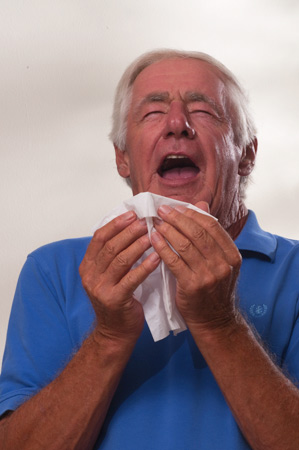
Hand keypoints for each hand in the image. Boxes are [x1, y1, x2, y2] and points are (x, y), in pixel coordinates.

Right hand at [79, 211, 159, 342]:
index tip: (132, 214)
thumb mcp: (108, 275)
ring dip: (137, 245)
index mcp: (88, 266)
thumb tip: (131, 228)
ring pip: (120, 260)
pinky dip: (145, 266)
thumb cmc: (117, 300)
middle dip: (129, 231)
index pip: (99, 237)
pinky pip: (131, 279)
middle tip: (146, 221)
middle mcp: (90, 276)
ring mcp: (100, 288)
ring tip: (153, 235)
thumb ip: (114, 255)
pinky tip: (157, 257)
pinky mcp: (114, 300)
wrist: (115, 333)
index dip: (115, 224)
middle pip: (110, 246)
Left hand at [151, 204, 241, 333]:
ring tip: (156, 223)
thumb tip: (201, 205)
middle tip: (162, 210)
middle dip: (177, 218)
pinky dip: (162, 247)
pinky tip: (154, 239)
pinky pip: (174, 261)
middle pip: (198, 233)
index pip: (211, 226)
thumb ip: (210, 235)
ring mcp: (209, 275)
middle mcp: (223, 263)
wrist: (214, 321)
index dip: (192, 214)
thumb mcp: (219, 262)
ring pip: (185, 245)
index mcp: (232, 254)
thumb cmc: (214, 289)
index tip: (176, 207)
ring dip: (168, 231)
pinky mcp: (192, 286)